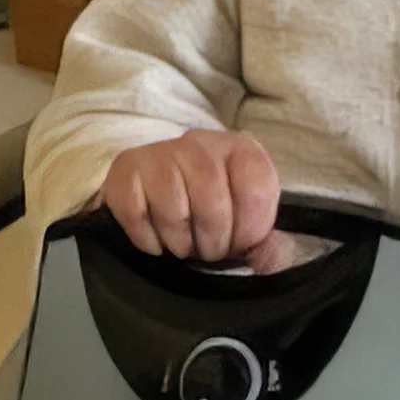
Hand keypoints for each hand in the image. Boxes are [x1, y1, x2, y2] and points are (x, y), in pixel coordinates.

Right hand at [96, 129, 279, 261]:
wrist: (155, 184)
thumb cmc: (210, 205)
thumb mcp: (245, 216)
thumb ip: (265, 240)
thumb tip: (273, 257)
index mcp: (242, 149)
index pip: (256, 187)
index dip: (250, 228)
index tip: (241, 246)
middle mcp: (202, 142)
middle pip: (212, 199)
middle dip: (214, 240)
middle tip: (210, 253)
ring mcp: (161, 151)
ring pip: (174, 209)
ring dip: (181, 242)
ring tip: (184, 247)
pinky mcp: (127, 168)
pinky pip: (136, 214)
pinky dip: (148, 240)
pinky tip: (157, 242)